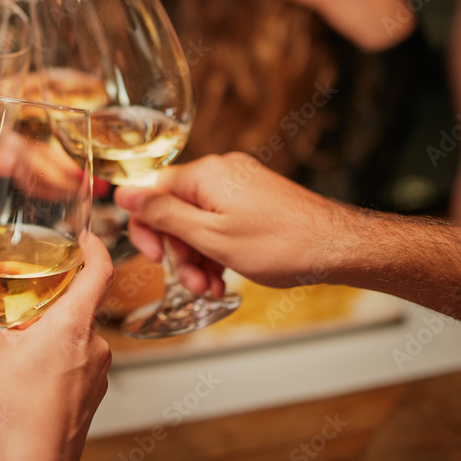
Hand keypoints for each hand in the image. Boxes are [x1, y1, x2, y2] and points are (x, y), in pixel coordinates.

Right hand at [0, 231, 113, 460]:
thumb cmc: (15, 413)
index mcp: (73, 325)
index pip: (101, 271)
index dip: (96, 247)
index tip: (85, 237)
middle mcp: (94, 344)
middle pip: (88, 298)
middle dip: (62, 286)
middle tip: (37, 279)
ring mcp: (97, 370)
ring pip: (83, 329)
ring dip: (60, 321)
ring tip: (26, 324)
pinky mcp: (92, 390)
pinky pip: (83, 355)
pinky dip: (63, 348)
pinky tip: (34, 360)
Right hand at [114, 152, 354, 289]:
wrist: (338, 246)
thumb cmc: (281, 244)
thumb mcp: (210, 236)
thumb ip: (163, 214)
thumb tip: (122, 192)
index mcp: (205, 175)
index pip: (150, 192)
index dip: (146, 229)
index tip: (154, 258)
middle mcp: (220, 173)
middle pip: (175, 210)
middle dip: (179, 251)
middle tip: (193, 283)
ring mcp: (239, 185)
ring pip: (198, 221)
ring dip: (198, 257)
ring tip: (212, 288)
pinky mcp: (254, 199)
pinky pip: (220, 222)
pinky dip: (217, 250)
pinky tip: (225, 276)